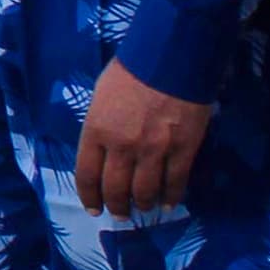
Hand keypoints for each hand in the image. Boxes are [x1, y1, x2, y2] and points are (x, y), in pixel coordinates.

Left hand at [75, 61, 212, 218]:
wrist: (172, 56)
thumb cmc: (132, 70)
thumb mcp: (101, 96)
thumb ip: (99, 126)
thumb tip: (102, 148)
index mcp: (96, 130)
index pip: (87, 175)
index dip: (90, 197)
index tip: (94, 208)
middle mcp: (121, 146)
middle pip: (115, 189)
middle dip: (116, 206)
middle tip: (120, 213)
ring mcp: (153, 150)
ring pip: (144, 191)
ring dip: (142, 204)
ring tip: (143, 208)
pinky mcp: (182, 149)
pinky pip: (175, 182)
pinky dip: (172, 197)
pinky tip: (169, 203)